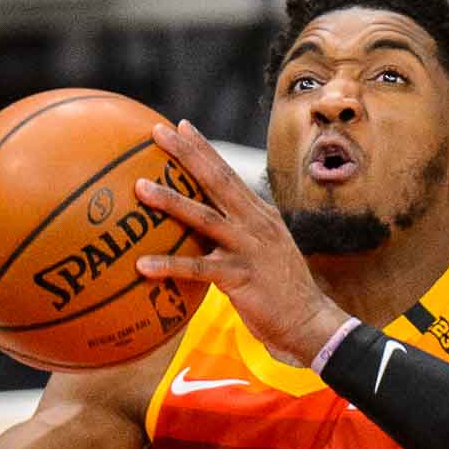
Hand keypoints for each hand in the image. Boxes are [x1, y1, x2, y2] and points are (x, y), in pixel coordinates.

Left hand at [134, 121, 348, 365]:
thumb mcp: (265, 250)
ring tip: (139, 187)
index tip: (181, 126)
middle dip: (187, 154)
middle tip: (158, 132)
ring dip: (170, 200)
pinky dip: (169, 265)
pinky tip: (142, 265)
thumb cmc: (282, 290)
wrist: (309, 321)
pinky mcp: (241, 277)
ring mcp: (249, 248)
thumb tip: (206, 226)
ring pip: (204, 217)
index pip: (228, 173)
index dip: (204, 149)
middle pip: (217, 180)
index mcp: (260, 215)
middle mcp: (256, 224)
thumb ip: (240, 233)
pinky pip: (199, 268)